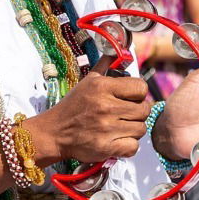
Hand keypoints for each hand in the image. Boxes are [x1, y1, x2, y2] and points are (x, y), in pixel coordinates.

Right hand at [27, 73, 150, 163]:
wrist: (54, 132)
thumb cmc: (72, 107)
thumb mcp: (86, 82)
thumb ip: (104, 66)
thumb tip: (117, 52)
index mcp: (102, 87)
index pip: (141, 88)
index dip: (138, 94)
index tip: (130, 98)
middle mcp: (105, 106)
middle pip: (144, 110)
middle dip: (138, 113)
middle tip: (126, 115)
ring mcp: (106, 128)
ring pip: (141, 129)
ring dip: (133, 130)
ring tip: (120, 127)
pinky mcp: (105, 147)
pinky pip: (133, 147)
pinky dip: (128, 146)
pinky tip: (118, 140)